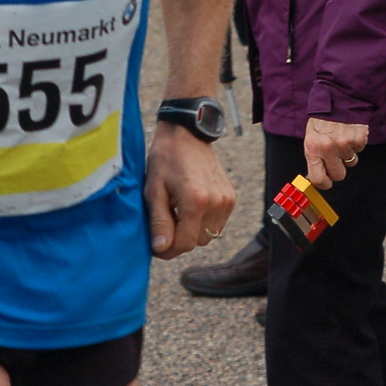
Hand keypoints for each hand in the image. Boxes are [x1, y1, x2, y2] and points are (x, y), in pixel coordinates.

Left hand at [145, 122, 235, 257]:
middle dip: (179, 238)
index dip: (168, 250)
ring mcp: (226, 201)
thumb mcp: (154, 190)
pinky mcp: (231, 198)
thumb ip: (159, 221)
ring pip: (208, 236)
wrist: (186, 135)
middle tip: (165, 222)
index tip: (156, 244)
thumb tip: (161, 248)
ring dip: (192, 231)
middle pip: (197, 242)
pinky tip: (191, 206)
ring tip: (178, 211)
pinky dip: (203, 222)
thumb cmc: (166, 160)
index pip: (184, 244)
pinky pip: (217, 225)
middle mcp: (216, 202)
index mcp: (196, 200)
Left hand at [303, 117, 368, 190]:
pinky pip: (359, 150)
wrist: (337, 98)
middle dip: (339, 169)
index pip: (318, 178)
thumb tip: (318, 177)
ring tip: (342, 138)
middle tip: (337, 158)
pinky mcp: (358, 139)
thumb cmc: (322, 120)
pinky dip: (356, 143)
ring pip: (351, 162)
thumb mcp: (312, 137)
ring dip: (348, 153)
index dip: (325, 184)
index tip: (327, 182)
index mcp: (313, 148)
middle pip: (338, 175)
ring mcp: (344, 144)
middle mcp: (328, 148)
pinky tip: (349, 132)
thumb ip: (315, 156)